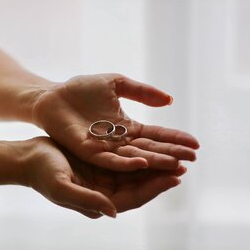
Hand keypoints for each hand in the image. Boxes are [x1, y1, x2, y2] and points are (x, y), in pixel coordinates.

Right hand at [24, 137, 185, 218]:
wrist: (26, 158)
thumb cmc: (41, 172)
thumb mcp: (61, 187)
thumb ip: (86, 201)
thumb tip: (113, 212)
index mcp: (98, 203)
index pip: (134, 198)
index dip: (155, 188)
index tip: (175, 176)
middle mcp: (104, 193)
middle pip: (140, 186)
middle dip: (161, 176)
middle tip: (184, 163)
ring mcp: (102, 179)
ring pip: (136, 174)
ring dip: (155, 165)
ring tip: (175, 154)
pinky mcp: (100, 165)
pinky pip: (126, 160)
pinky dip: (141, 154)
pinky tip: (152, 145)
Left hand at [32, 74, 198, 170]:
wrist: (53, 95)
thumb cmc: (81, 90)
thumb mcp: (116, 84)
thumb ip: (141, 92)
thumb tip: (169, 101)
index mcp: (126, 128)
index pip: (155, 136)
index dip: (174, 139)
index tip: (196, 144)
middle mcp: (119, 142)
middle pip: (149, 150)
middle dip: (171, 154)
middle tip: (192, 160)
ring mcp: (104, 149)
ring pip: (134, 158)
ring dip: (154, 162)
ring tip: (175, 166)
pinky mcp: (89, 151)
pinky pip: (109, 159)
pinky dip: (126, 162)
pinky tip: (143, 163)